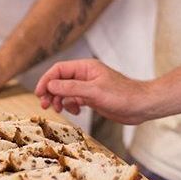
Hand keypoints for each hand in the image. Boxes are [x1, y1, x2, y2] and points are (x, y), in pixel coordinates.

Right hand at [34, 59, 152, 123]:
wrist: (141, 106)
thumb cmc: (123, 96)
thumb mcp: (94, 92)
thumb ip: (71, 87)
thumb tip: (51, 85)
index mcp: (86, 67)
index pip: (59, 70)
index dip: (46, 80)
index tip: (39, 93)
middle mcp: (86, 76)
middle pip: (60, 81)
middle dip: (51, 92)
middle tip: (45, 105)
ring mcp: (89, 87)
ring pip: (66, 92)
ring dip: (60, 100)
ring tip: (59, 110)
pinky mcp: (93, 98)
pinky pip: (75, 100)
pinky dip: (71, 106)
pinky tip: (77, 112)